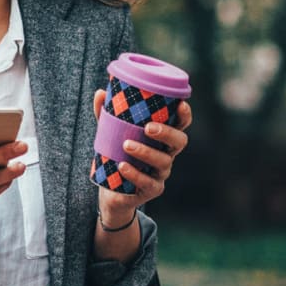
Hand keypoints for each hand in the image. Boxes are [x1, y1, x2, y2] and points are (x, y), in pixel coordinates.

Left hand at [92, 90, 190, 224]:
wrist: (110, 192)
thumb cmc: (116, 157)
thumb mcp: (110, 134)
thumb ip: (106, 115)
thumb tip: (100, 93)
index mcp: (162, 139)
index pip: (180, 125)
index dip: (185, 115)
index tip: (180, 105)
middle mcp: (166, 154)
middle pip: (179, 142)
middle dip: (167, 133)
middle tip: (148, 127)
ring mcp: (160, 173)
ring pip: (163, 161)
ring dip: (146, 152)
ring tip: (126, 145)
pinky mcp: (152, 190)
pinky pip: (148, 183)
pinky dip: (135, 174)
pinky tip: (122, 167)